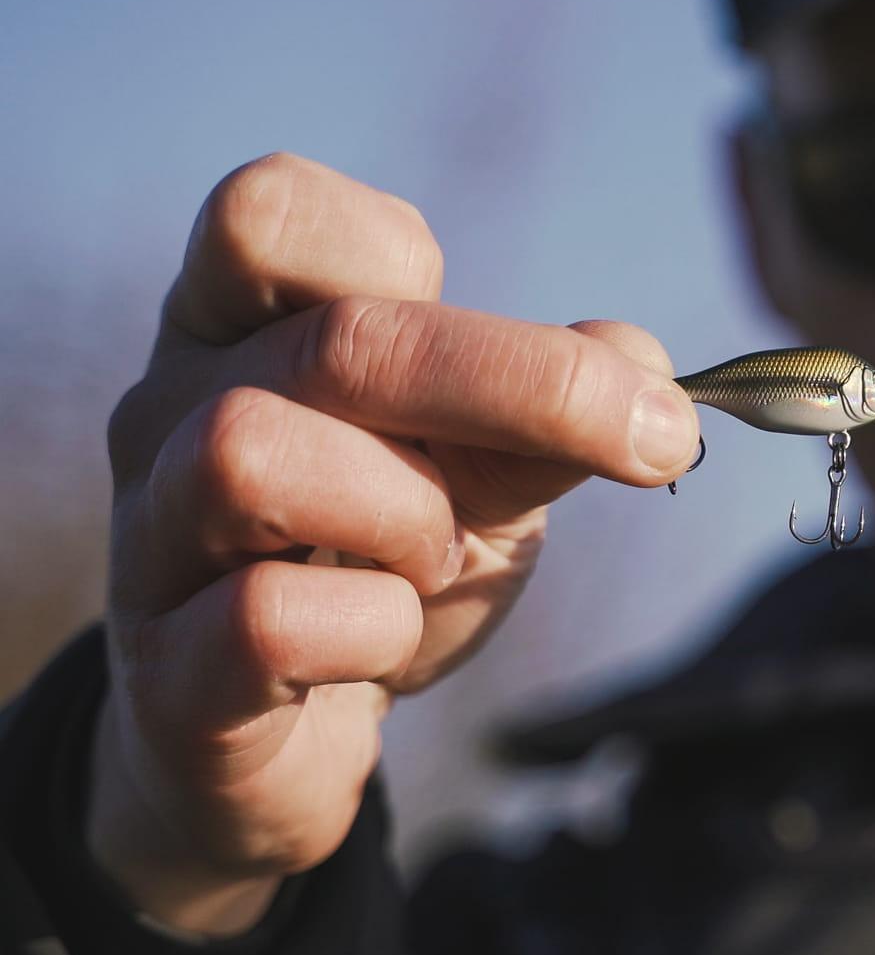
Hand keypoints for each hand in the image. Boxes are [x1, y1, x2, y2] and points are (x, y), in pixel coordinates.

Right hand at [92, 154, 699, 934]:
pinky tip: (384, 646)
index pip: (271, 211)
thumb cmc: (379, 567)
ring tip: (434, 563)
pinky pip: (262, 619)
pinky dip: (374, 631)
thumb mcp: (483, 472)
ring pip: (251, 455)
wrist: (289, 743)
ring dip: (407, 514)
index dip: (401, 257)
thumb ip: (553, 411)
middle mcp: (169, 414)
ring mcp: (149, 541)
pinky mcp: (165, 675)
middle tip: (631, 447)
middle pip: (335, 339)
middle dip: (523, 386)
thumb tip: (647, 366)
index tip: (500, 340)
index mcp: (238, 331)